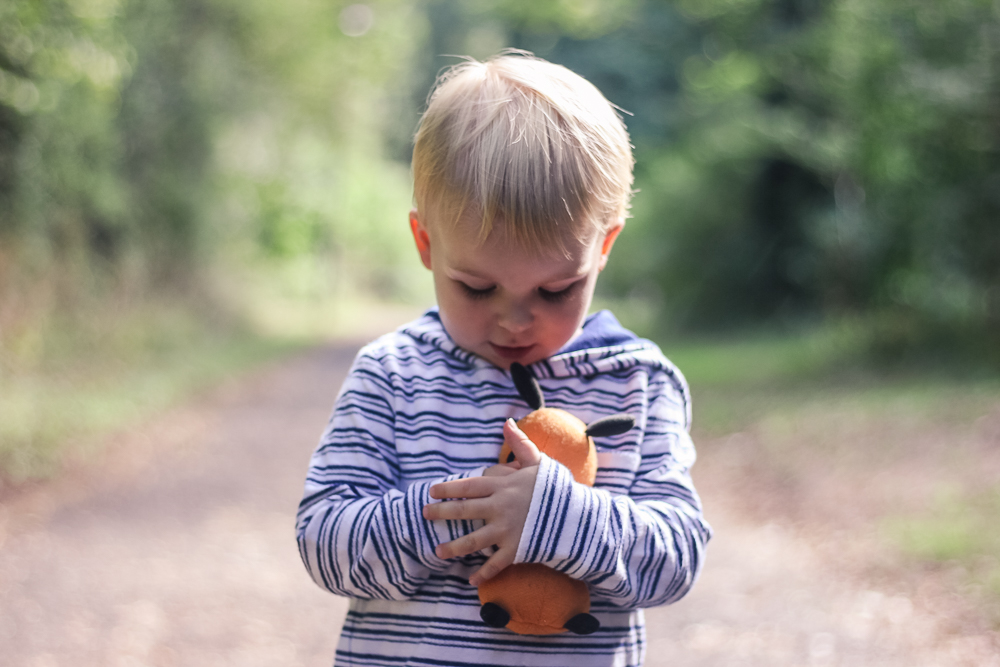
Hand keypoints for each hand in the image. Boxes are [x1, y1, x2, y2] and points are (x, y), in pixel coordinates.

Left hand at [423, 419, 540, 585]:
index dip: (449, 488)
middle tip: (424, 514)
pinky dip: (483, 574)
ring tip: (437, 551)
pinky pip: (495, 564)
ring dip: (454, 547)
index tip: (432, 491)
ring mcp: (507, 531)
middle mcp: (500, 508)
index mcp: (503, 486)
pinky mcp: (516, 550)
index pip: (469, 486)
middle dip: (442, 513)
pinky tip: (471, 579)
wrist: (577, 516)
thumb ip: (520, 445)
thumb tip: (506, 423)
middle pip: (465, 511)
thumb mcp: (538, 463)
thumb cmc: (556, 489)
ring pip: (473, 540)